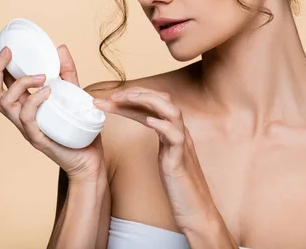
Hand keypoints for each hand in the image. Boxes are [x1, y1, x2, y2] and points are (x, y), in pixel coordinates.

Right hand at [0, 33, 105, 182]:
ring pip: (5, 104)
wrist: (90, 160)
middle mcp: (21, 115)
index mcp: (26, 104)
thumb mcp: (75, 94)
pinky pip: (26, 118)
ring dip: (19, 83)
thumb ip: (67, 72)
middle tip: (9, 51)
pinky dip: (34, 100)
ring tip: (41, 75)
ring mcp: (27, 128)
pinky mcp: (37, 138)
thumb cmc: (79, 130)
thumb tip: (60, 47)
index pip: (4, 80)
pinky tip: (47, 91)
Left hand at [92, 87, 218, 230]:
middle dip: (136, 93)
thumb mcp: (165, 156)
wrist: (197, 212)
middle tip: (112, 95)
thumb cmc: (180, 186)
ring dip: (150, 101)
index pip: (153, 106)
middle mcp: (179, 133)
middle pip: (162, 100)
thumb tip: (146, 124)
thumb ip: (159, 139)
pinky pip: (177, 137)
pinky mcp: (181, 162)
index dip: (131, 99)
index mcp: (172, 132)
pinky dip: (164, 126)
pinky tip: (149, 122)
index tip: (107, 99)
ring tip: (129, 98)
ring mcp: (182, 146)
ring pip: (172, 111)